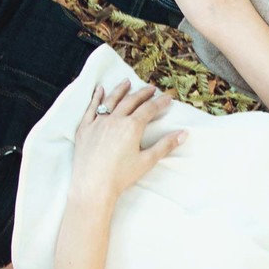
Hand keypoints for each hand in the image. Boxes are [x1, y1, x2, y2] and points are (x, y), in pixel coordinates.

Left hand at [71, 81, 180, 198]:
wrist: (93, 186)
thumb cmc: (121, 176)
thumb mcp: (147, 161)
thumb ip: (165, 145)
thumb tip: (183, 133)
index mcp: (131, 126)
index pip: (149, 109)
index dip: (160, 102)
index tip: (167, 97)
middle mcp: (115, 119)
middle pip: (131, 101)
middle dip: (143, 93)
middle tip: (151, 88)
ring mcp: (98, 122)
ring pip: (111, 100)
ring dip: (120, 90)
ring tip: (127, 82)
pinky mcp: (84, 129)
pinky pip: (91, 108)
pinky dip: (96, 97)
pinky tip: (99, 90)